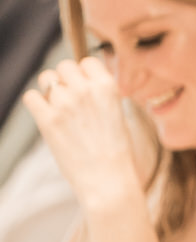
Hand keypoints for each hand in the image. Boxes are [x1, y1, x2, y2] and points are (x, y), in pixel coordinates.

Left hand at [22, 58, 138, 211]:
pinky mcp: (47, 119)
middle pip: (64, 66)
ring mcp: (65, 103)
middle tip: (70, 101)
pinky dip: (36, 104)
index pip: (87, 61)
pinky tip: (46, 116)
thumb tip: (78, 81)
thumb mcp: (117, 114)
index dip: (84, 74)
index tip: (85, 89)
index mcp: (108, 86)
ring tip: (58, 109)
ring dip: (49, 90)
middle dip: (65, 80)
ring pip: (46, 78)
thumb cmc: (115, 152)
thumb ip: (98, 94)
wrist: (108, 180)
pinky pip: (31, 97)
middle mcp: (85, 90)